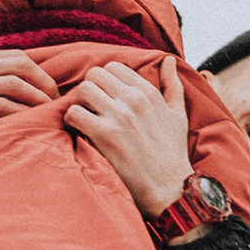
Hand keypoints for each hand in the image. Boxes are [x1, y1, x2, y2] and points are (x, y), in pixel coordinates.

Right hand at [0, 50, 62, 138]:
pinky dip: (18, 114)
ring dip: (37, 99)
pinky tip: (28, 123)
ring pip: (15, 85)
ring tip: (48, 113)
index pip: (16, 56)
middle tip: (56, 102)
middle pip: (22, 66)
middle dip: (45, 83)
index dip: (40, 72)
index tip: (51, 89)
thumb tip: (1, 89)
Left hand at [61, 53, 195, 221]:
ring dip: (79, 104)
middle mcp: (133, 99)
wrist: (170, 189)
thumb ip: (172, 85)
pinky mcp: (104, 135)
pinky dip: (71, 121)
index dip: (104, 81)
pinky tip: (80, 133)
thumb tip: (167, 60)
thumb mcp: (178, 114)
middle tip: (91, 109)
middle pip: (94, 75)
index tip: (104, 98)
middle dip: (89, 90)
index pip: (113, 67)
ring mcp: (118, 116)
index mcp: (148, 92)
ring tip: (85, 120)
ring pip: (82, 90)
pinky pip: (74, 113)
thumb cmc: (172, 154)